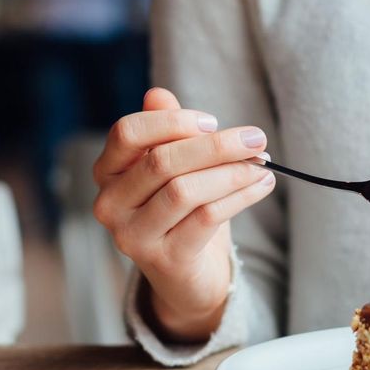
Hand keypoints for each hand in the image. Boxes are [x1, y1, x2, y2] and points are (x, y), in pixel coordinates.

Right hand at [92, 87, 275, 341]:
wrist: (187, 275)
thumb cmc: (180, 210)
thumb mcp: (175, 166)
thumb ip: (165, 131)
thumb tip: (158, 94)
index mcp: (108, 172)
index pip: (127, 133)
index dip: (172, 122)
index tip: (213, 121)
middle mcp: (110, 204)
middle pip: (162, 161)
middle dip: (216, 146)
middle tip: (256, 138)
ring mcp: (133, 236)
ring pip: (185, 191)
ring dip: (232, 172)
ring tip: (262, 165)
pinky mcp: (164, 259)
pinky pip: (206, 218)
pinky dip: (240, 197)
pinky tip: (261, 185)